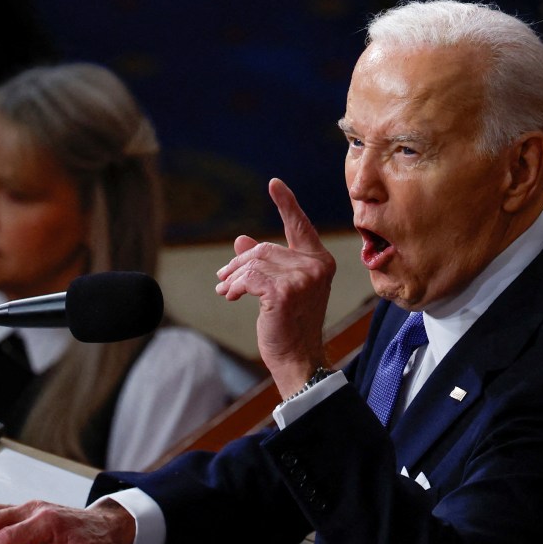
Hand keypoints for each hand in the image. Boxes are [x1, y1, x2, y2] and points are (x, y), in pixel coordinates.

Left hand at [216, 178, 335, 396]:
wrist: (298, 359)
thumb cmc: (291, 326)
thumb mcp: (279, 290)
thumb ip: (264, 264)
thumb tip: (241, 241)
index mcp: (320, 262)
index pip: (300, 226)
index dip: (286, 204)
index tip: (274, 184)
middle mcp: (316, 266)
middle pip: (265, 249)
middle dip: (239, 264)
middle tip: (222, 278)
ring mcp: (303, 278)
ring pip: (254, 263)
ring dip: (233, 277)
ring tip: (225, 290)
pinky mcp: (285, 292)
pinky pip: (248, 278)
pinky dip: (234, 286)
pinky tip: (229, 296)